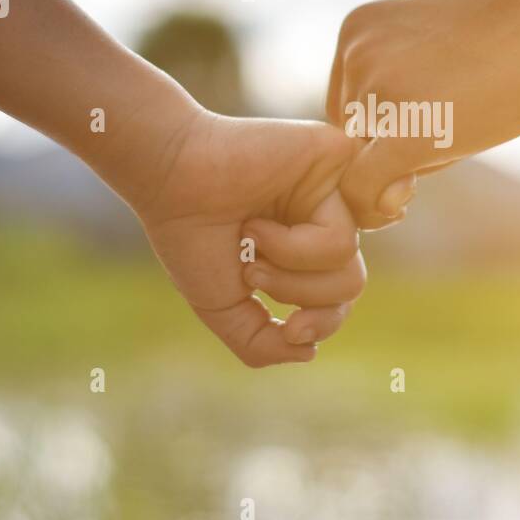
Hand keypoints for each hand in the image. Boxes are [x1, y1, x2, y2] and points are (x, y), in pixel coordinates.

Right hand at [115, 95, 365, 366]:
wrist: (169, 180)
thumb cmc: (190, 236)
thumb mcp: (222, 305)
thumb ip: (260, 341)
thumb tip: (308, 352)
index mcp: (303, 245)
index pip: (339, 297)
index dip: (322, 324)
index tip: (290, 330)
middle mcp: (321, 216)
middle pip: (350, 285)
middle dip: (301, 296)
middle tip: (253, 274)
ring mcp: (332, 190)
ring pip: (349, 265)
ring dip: (291, 273)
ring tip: (252, 241)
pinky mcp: (338, 167)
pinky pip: (343, 235)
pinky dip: (295, 247)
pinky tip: (258, 224)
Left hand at [327, 0, 519, 227]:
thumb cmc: (519, 27)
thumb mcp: (438, 49)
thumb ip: (401, 95)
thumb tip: (385, 180)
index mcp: (358, 31)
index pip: (347, 107)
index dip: (385, 129)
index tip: (435, 122)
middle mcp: (354, 57)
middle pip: (355, 137)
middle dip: (397, 147)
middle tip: (462, 121)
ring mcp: (376, 93)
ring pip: (365, 165)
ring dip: (413, 164)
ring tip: (470, 125)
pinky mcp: (405, 132)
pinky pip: (364, 191)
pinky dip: (378, 208)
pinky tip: (419, 190)